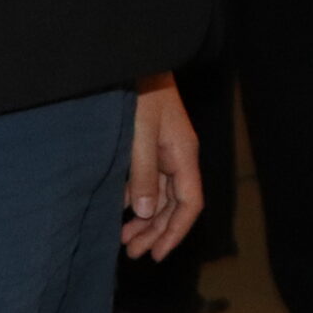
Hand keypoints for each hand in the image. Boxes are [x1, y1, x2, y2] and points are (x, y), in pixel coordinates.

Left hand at [121, 73, 200, 260]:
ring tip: (125, 239)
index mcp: (183, 153)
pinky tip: (123, 209)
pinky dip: (139, 199)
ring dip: (146, 219)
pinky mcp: (152, 144)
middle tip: (132, 253)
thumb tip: (147, 212)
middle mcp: (179, 155)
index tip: (157, 255)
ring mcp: (166, 149)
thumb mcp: (139, 133)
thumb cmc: (139, 92)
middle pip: (175, 204)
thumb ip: (144, 173)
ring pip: (162, 194)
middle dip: (157, 231)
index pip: (190, 203)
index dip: (175, 232)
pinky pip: (151, 180)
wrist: (135, 57)